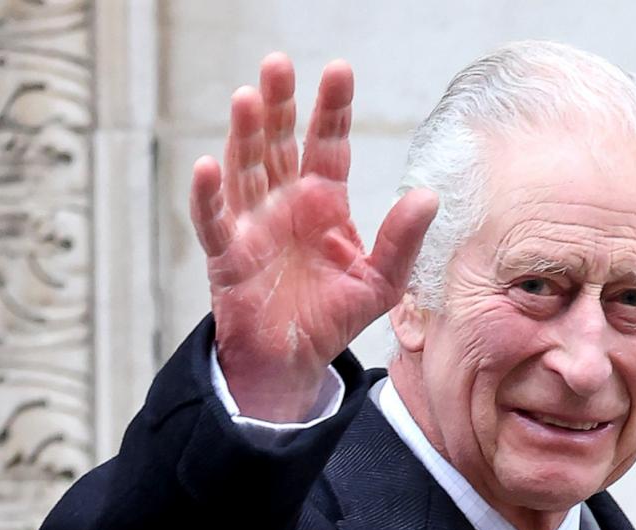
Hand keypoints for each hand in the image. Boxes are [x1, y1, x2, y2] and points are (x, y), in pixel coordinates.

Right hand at [190, 53, 438, 421]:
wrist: (294, 360)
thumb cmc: (334, 315)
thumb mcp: (382, 280)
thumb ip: (402, 240)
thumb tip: (428, 196)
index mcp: (324, 201)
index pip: (328, 143)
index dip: (332, 109)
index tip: (339, 70)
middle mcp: (285, 202)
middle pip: (279, 142)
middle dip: (280, 103)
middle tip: (279, 63)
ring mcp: (253, 223)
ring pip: (244, 168)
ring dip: (244, 134)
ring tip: (248, 97)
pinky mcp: (227, 254)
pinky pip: (214, 220)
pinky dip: (208, 195)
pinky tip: (208, 166)